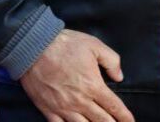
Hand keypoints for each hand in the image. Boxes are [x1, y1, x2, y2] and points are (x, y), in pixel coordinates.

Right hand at [20, 30, 134, 121]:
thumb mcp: (95, 46)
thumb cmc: (66, 45)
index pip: (114, 106)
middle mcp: (80, 101)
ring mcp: (63, 108)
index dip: (124, 117)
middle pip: (101, 121)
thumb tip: (119, 77)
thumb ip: (112, 61)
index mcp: (93, 86)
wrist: (35, 47)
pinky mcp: (48, 110)